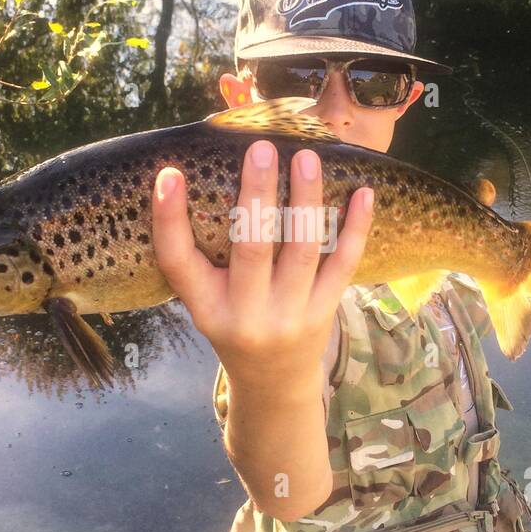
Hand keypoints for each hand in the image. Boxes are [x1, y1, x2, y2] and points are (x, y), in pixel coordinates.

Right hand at [151, 139, 373, 388]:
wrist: (273, 383)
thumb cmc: (234, 325)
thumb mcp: (206, 301)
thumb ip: (201, 256)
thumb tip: (198, 177)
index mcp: (206, 308)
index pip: (178, 261)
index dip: (169, 218)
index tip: (168, 175)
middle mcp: (245, 314)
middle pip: (250, 248)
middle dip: (256, 194)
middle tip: (260, 148)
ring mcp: (289, 315)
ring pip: (301, 250)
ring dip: (306, 199)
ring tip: (307, 158)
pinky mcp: (325, 311)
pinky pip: (343, 264)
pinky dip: (355, 227)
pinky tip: (363, 193)